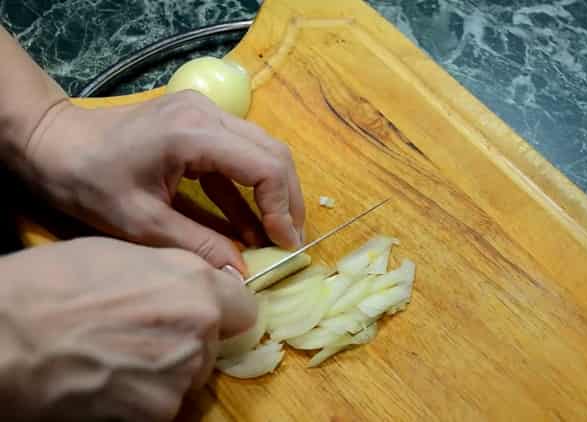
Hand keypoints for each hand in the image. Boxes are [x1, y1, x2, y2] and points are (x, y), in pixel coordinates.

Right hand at [0, 237, 255, 420]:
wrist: (5, 337)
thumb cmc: (52, 285)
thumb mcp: (123, 254)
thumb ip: (173, 272)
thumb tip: (192, 284)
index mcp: (195, 285)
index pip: (244, 307)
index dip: (223, 311)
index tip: (206, 314)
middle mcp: (199, 328)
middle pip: (214, 344)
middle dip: (189, 341)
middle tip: (143, 335)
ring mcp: (181, 374)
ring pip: (190, 375)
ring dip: (166, 370)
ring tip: (117, 356)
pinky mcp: (158, 413)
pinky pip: (165, 404)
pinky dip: (144, 398)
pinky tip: (109, 380)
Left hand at [21, 91, 304, 272]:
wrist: (55, 143)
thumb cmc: (89, 182)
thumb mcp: (141, 223)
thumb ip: (199, 246)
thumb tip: (243, 276)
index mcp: (193, 134)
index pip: (265, 165)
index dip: (282, 208)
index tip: (284, 245)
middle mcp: (208, 113)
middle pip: (273, 153)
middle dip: (288, 200)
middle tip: (290, 241)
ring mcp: (205, 112)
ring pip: (262, 150)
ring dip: (274, 193)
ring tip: (276, 235)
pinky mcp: (200, 121)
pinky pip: (239, 153)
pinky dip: (249, 188)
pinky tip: (250, 224)